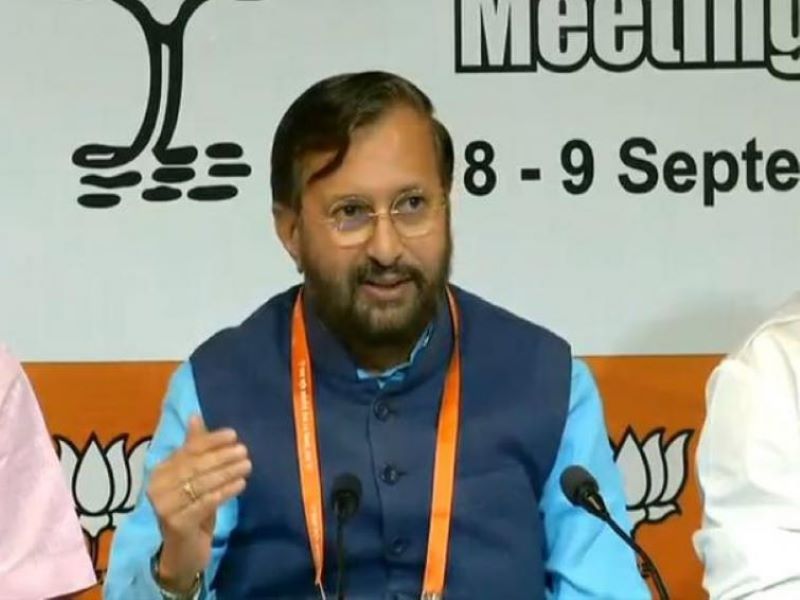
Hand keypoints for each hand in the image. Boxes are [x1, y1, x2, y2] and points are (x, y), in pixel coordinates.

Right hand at [147, 416, 251, 591]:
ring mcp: (165, 507)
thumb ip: (194, 448)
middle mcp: (157, 487)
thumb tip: (195, 416)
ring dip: (227, 473)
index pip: (188, 450)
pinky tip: (241, 485)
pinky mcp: (176, 523)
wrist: (182, 552)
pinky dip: (224, 492)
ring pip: (201, 484)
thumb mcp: (193, 479)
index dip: (211, 441)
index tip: (233, 434)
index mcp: (160, 471)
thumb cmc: (191, 509)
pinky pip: (205, 503)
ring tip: (247, 465)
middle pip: (195, 466)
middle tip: (244, 451)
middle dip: (222, 457)